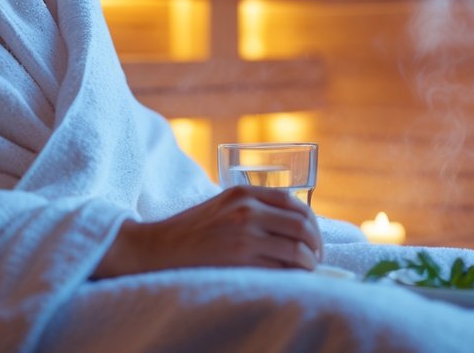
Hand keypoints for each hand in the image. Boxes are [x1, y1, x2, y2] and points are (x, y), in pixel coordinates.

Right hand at [92, 186, 322, 278]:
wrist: (156, 248)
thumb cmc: (190, 232)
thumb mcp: (222, 207)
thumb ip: (252, 209)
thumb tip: (290, 230)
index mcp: (244, 193)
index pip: (294, 203)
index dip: (311, 223)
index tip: (313, 239)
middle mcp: (247, 209)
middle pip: (302, 226)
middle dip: (316, 246)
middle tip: (316, 260)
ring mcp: (244, 234)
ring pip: (297, 250)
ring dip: (309, 264)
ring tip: (306, 273)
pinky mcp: (240, 259)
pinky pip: (280, 269)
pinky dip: (293, 276)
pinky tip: (290, 280)